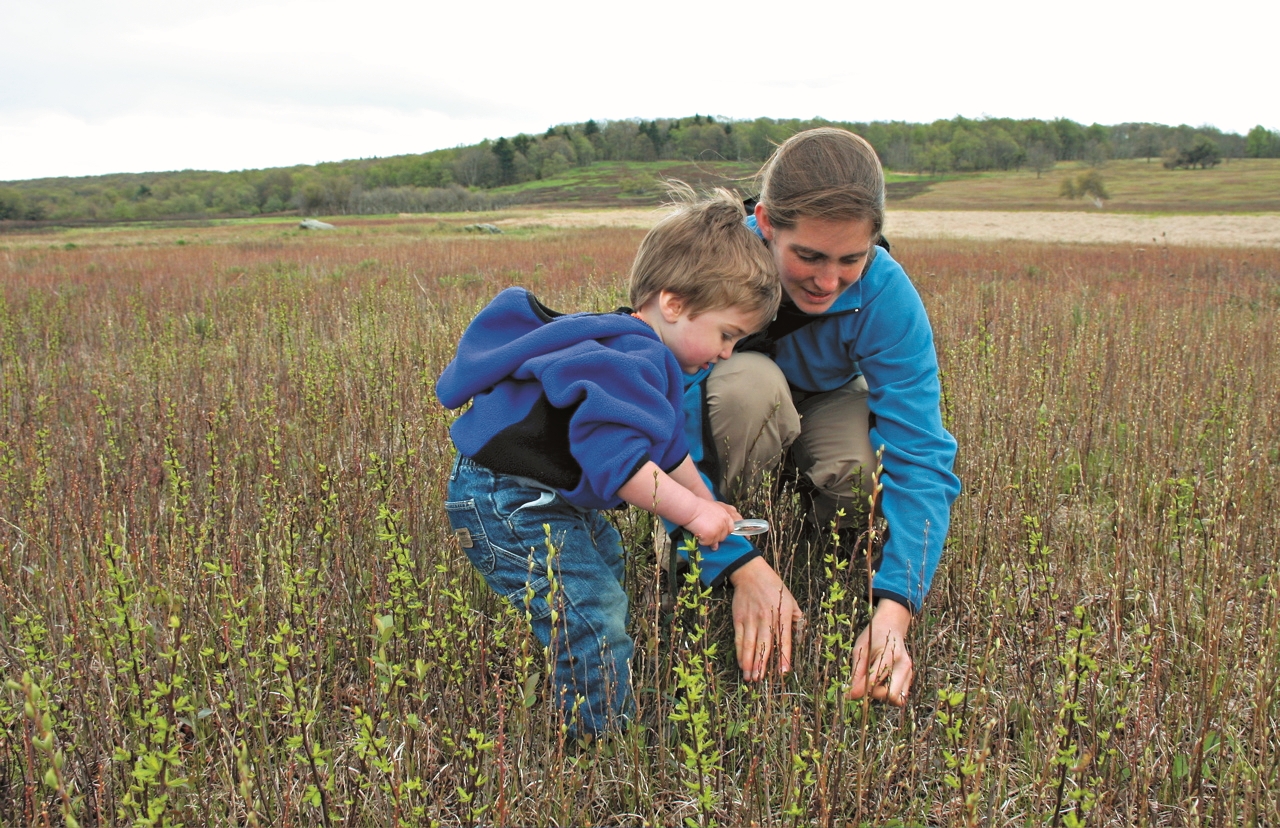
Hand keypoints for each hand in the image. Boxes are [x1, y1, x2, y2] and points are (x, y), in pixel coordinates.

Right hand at [683, 500, 735, 548]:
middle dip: (714, 537)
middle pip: (722, 537)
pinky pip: (706, 543)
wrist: (690, 507)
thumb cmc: (698, 507)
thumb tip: (716, 541)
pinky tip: (697, 532)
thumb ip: (717, 523)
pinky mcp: (710, 535)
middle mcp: (723, 523)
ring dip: (707, 539)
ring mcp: (717, 530)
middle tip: (705, 531)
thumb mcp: (712, 511)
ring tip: (699, 530)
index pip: (730, 529)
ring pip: (714, 542)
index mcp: (725, 516)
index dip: (723, 532)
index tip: (716, 531)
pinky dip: (700, 540)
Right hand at [729, 557, 803, 680]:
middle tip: (760, 680)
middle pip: (764, 644)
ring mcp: (751, 618)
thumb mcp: (791, 600)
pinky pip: (739, 638)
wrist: (751, 573)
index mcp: (783, 614)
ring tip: (750, 677)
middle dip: (761, 664)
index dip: (784, 656)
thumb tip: (801, 634)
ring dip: (749, 662)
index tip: (784, 672)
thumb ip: (797, 618)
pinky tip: (741, 663)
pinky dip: (739, 652)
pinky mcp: (739, 618)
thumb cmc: (774, 588)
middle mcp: (767, 617)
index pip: (784, 639)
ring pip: (749, 644)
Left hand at [846, 599, 913, 705]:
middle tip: (864, 685)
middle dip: (874, 694)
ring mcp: (909, 672)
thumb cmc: (873, 635)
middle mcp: (903, 665)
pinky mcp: (910, 677)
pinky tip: (880, 683)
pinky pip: (900, 695)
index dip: (859, 690)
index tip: (848, 694)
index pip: (874, 680)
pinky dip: (888, 694)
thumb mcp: (861, 648)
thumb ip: (857, 671)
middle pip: (890, 695)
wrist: (891, 625)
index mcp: (890, 655)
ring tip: (873, 684)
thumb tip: (850, 692)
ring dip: (883, 696)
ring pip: (898, 699)